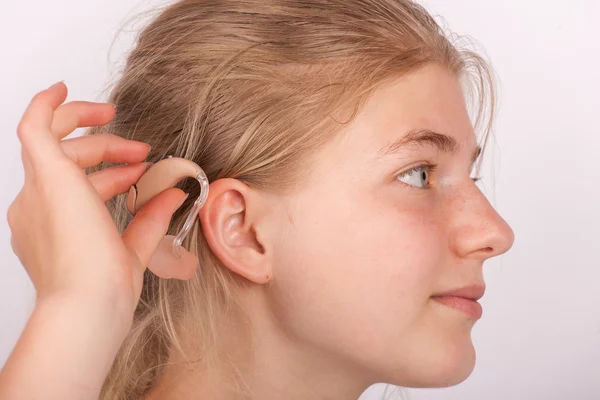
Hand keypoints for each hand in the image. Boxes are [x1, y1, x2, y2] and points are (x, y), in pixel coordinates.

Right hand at [7, 81, 187, 324]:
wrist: (89, 305)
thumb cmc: (104, 291)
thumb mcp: (134, 248)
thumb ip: (150, 219)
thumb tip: (173, 193)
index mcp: (50, 226)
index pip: (76, 186)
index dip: (109, 175)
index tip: (140, 173)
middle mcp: (36, 206)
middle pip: (67, 162)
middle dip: (107, 152)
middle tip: (141, 152)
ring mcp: (37, 192)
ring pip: (55, 143)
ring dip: (95, 135)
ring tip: (127, 133)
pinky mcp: (47, 176)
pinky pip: (34, 126)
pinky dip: (47, 105)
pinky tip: (61, 89)